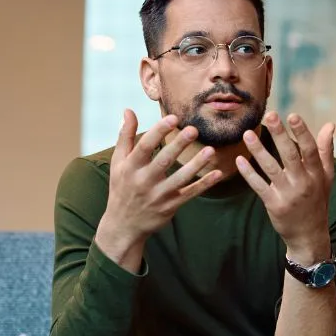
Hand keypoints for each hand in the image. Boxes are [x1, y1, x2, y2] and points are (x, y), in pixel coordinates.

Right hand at [96, 111, 223, 268]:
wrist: (123, 224)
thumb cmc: (122, 187)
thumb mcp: (118, 162)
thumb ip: (125, 136)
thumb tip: (128, 110)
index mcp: (130, 167)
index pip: (145, 146)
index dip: (159, 131)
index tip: (173, 118)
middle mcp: (144, 181)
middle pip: (163, 161)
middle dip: (178, 145)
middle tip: (194, 129)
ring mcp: (158, 195)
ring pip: (180, 178)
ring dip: (196, 164)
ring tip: (210, 150)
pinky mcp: (171, 206)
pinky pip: (190, 194)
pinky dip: (204, 184)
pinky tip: (217, 173)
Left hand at [236, 112, 334, 260]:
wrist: (309, 235)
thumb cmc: (318, 201)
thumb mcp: (327, 177)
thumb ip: (326, 150)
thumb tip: (330, 125)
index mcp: (317, 174)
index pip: (310, 150)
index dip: (302, 132)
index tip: (292, 115)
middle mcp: (304, 183)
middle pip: (290, 155)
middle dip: (279, 135)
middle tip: (269, 116)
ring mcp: (288, 195)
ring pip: (271, 169)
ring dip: (258, 151)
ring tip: (247, 134)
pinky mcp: (274, 205)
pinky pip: (259, 186)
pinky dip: (249, 173)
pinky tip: (239, 160)